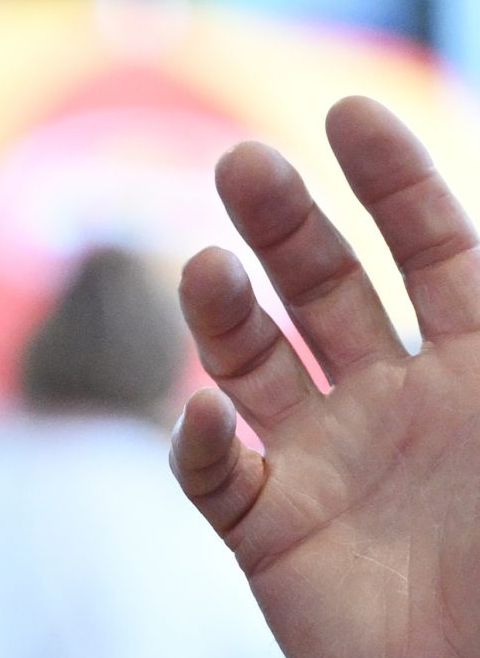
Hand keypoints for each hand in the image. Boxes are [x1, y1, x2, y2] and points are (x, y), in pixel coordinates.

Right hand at [174, 96, 479, 657]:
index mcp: (471, 368)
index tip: (346, 120)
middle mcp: (389, 403)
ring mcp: (324, 464)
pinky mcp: (271, 538)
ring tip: (207, 270)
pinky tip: (205, 416)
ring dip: (227, 315)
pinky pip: (222, 478)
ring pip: (259, 365)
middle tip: (243, 168)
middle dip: (288, 224)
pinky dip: (205, 444)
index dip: (390, 182)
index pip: (428, 247)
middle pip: (329, 286)